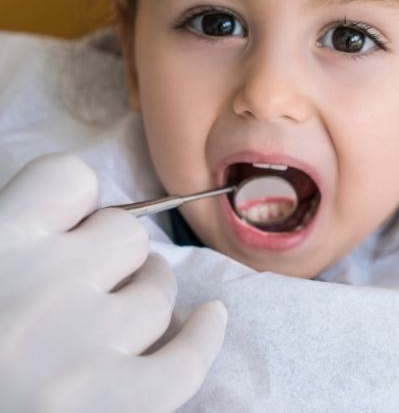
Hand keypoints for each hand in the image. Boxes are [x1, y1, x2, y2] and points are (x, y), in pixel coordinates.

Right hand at [0, 154, 226, 412]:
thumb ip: (10, 243)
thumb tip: (63, 224)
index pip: (68, 178)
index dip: (75, 201)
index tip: (71, 225)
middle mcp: (39, 285)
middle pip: (123, 234)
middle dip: (113, 254)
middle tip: (92, 280)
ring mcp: (79, 349)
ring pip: (155, 290)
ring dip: (148, 295)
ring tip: (125, 312)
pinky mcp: (112, 408)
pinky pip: (185, 359)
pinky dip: (203, 337)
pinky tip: (209, 319)